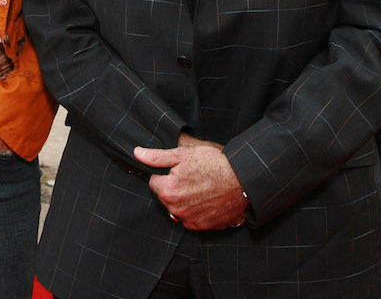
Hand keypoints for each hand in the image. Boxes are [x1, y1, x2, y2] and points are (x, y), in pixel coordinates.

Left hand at [134, 133, 248, 229]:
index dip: (166, 174)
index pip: (154, 182)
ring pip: (177, 208)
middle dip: (173, 187)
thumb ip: (157, 157)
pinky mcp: (203, 226)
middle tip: (191, 177)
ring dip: (184, 200)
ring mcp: (190, 220)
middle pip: (165, 196)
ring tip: (200, 188)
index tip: (179, 170)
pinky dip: (195, 211)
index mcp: (168, 190)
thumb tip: (137, 153)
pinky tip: (206, 199)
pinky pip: (190, 219)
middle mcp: (176, 209)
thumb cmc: (214, 164)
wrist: (243, 179)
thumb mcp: (183, 155)